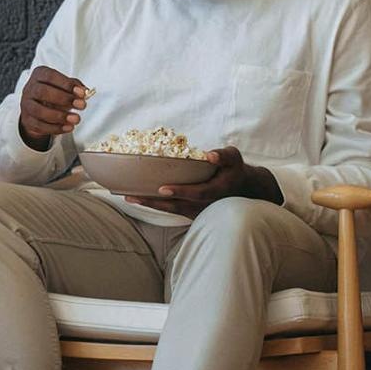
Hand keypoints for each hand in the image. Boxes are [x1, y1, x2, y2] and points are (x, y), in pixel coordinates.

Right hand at [17, 67, 89, 150]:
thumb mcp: (63, 86)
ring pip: (39, 111)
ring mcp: (26, 105)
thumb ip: (74, 86)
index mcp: (39, 75)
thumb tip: (85, 92)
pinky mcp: (27, 121)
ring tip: (76, 118)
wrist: (36, 110)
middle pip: (43, 92)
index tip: (81, 93)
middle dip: (64, 99)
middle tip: (81, 105)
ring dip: (60, 116)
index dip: (66, 84)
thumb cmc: (52, 94)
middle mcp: (30, 89)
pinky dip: (56, 128)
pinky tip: (68, 127)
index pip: (50, 77)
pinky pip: (40, 125)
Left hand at [124, 147, 282, 218]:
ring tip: (129, 197)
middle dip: (153, 202)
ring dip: (150, 205)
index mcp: (216, 191)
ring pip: (171, 210)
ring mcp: (198, 212)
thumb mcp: (234, 158)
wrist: (242, 189)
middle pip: (176, 206)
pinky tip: (139, 198)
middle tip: (131, 196)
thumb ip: (224, 155)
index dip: (180, 192)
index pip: (196, 194)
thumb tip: (210, 155)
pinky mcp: (192, 214)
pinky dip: (156, 206)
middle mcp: (204, 205)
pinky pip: (171, 210)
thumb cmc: (233, 169)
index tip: (162, 188)